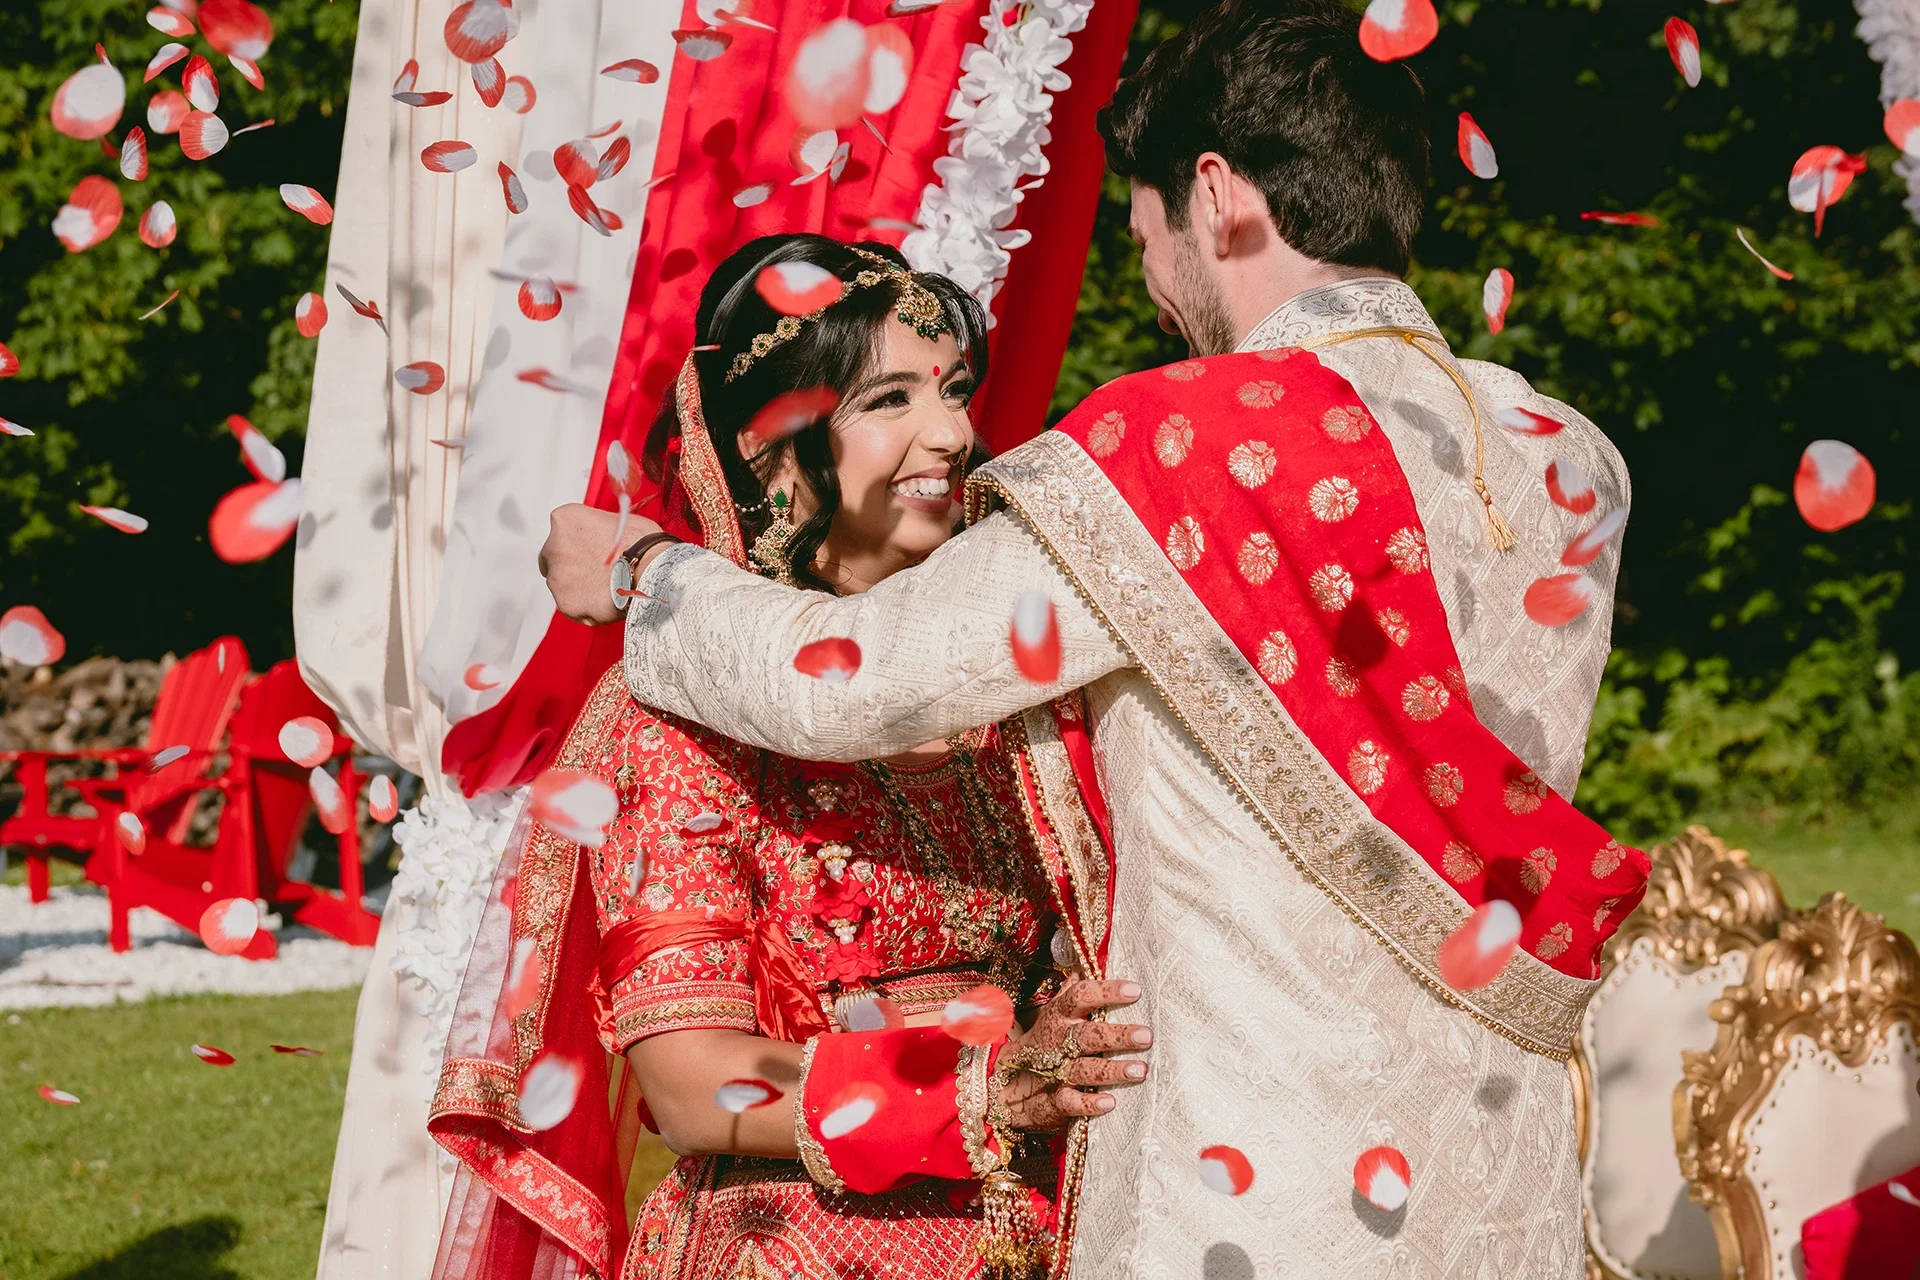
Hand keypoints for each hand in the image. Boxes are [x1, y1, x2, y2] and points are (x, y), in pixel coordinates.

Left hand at [539, 504, 659, 624]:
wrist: (651, 570)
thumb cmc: (641, 541)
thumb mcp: (617, 519)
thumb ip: (597, 528)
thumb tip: (600, 536)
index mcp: (564, 520)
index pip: (560, 532)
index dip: (577, 543)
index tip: (591, 550)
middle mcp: (552, 547)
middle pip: (553, 560)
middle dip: (570, 565)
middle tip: (595, 572)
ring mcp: (557, 578)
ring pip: (562, 585)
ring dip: (578, 587)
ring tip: (607, 588)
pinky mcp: (565, 604)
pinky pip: (573, 607)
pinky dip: (586, 606)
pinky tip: (607, 601)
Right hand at [994, 979, 1149, 1132]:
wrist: (1008, 1084)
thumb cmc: (1045, 1042)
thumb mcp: (1054, 1013)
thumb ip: (1073, 990)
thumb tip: (1090, 960)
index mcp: (1058, 1016)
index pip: (1080, 997)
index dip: (1106, 991)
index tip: (1134, 990)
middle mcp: (1057, 1042)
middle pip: (1088, 1035)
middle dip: (1118, 1036)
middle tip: (1146, 1036)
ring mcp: (1054, 1072)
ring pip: (1084, 1069)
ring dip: (1112, 1070)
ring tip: (1140, 1070)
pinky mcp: (1053, 1101)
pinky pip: (1070, 1102)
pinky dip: (1089, 1103)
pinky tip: (1109, 1102)